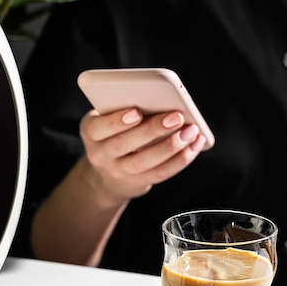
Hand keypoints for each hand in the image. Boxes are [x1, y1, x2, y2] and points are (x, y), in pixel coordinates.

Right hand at [79, 107, 210, 201]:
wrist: (107, 174)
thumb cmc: (114, 133)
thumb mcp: (109, 120)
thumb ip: (126, 110)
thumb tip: (163, 102)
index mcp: (90, 132)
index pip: (98, 127)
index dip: (117, 121)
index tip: (137, 111)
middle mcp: (99, 155)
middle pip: (125, 144)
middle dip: (153, 130)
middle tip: (177, 116)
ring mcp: (118, 172)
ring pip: (145, 162)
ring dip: (171, 146)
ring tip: (192, 131)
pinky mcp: (137, 183)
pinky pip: (160, 173)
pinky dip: (180, 159)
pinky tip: (195, 145)